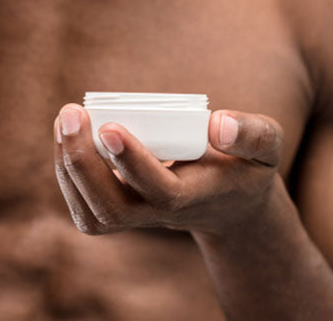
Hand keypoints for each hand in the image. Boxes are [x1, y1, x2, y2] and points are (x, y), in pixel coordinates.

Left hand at [53, 104, 284, 236]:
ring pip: (92, 212)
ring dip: (69, 167)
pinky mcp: (118, 212)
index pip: (160, 192)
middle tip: (71, 114)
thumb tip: (217, 125)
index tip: (109, 127)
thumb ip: (252, 133)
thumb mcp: (267, 145)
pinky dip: (67, 171)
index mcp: (195, 199)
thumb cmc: (245, 166)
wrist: (230, 203)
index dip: (132, 162)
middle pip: (112, 208)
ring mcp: (136, 218)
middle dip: (83, 163)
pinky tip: (65, 133)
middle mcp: (160, 216)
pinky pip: (83, 205)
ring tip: (65, 119)